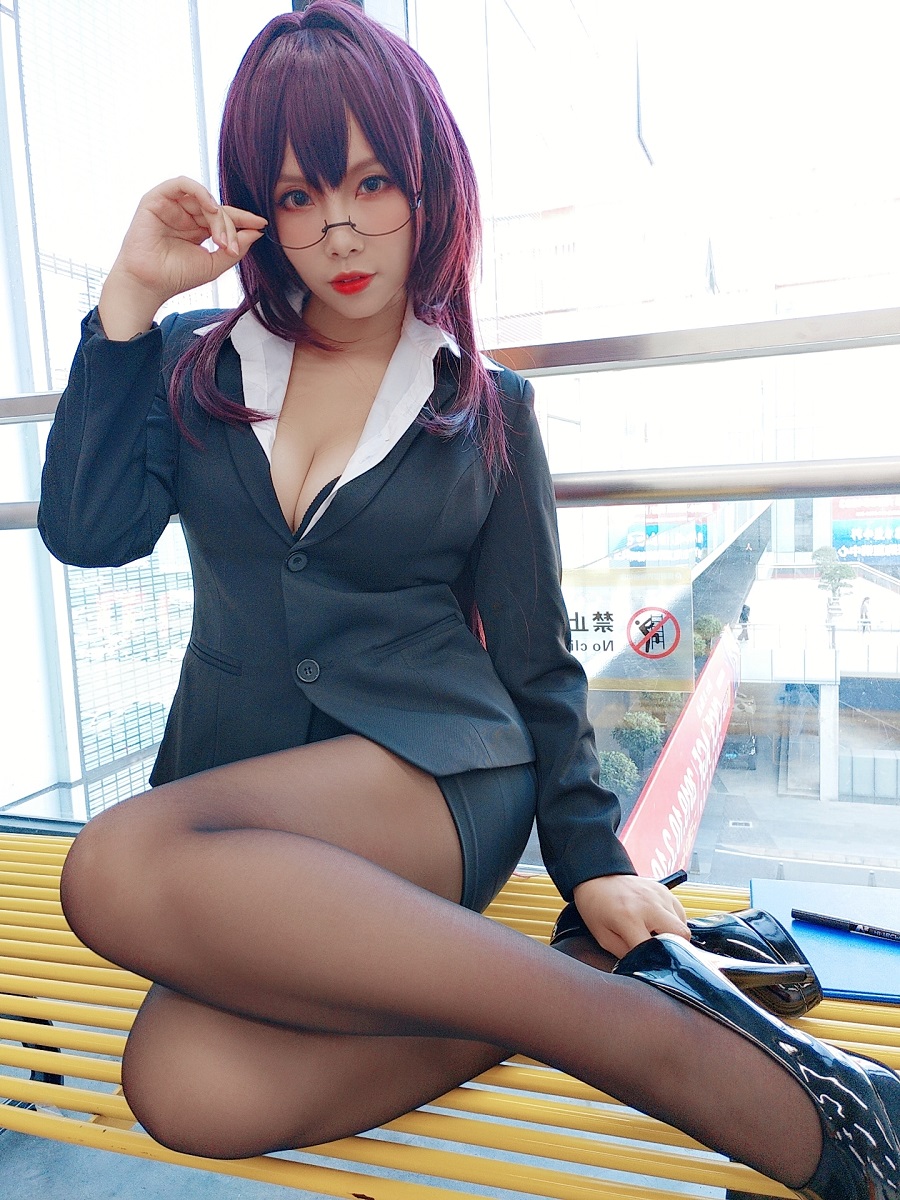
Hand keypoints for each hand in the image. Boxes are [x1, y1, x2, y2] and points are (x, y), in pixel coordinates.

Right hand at [99, 178, 267, 338]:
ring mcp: (171, 206)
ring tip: (221, 237)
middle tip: (233, 246)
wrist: (150, 284)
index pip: (224, 217)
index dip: (243, 219)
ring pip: (203, 198)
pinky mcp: (156, 199)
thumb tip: (257, 232)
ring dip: (217, 216)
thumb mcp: (215, 264)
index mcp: (197, 229)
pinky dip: (200, 192)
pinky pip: (182, 184)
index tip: (262, 225)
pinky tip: (211, 208)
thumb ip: (237, 248)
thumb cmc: (177, 277)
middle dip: (230, 225)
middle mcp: (185, 215)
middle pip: (217, 209)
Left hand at [572, 874, 689, 959]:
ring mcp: (659, 896)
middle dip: (674, 949)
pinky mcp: (665, 891)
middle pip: (681, 935)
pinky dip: (674, 923)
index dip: (656, 963)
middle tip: (659, 951)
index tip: (653, 968)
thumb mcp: (603, 937)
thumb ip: (626, 954)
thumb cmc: (597, 907)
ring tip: (654, 934)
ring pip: (683, 925)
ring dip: (674, 935)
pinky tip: (658, 923)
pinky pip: (680, 914)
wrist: (597, 878)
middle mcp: (649, 905)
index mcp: (630, 918)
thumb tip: (646, 966)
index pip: (656, 949)